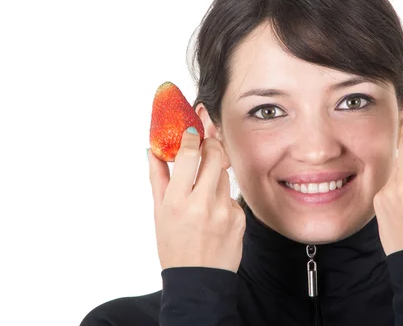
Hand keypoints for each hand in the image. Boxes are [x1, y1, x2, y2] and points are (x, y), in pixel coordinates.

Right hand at [148, 129, 244, 271]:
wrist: (198, 281)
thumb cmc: (174, 246)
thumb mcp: (159, 213)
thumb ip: (158, 178)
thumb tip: (154, 150)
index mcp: (177, 201)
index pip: (189, 154)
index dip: (192, 135)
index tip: (193, 128)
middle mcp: (202, 203)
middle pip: (215, 155)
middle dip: (212, 143)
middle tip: (207, 141)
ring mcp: (224, 210)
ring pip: (224, 174)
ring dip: (215, 173)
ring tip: (203, 191)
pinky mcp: (240, 217)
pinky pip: (231, 195)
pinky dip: (222, 197)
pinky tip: (214, 214)